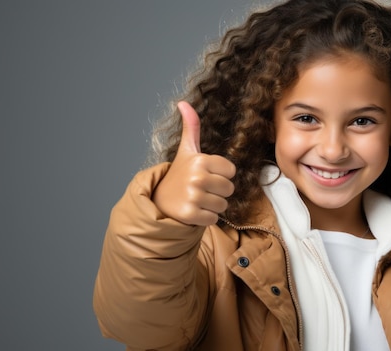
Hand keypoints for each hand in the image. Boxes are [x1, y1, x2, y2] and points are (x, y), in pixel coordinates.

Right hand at [152, 101, 235, 225]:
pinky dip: (206, 218)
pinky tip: (194, 211)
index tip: (206, 175)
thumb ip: (191, 127)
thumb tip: (184, 103)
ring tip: (198, 200)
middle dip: (218, 192)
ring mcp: (194, 196)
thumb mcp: (187, 150)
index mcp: (200, 160)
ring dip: (213, 206)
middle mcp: (197, 177)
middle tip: (201, 189)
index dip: (221, 175)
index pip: (231, 170)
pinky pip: (214, 218)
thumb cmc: (179, 174)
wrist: (159, 200)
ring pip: (223, 205)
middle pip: (229, 189)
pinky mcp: (191, 214)